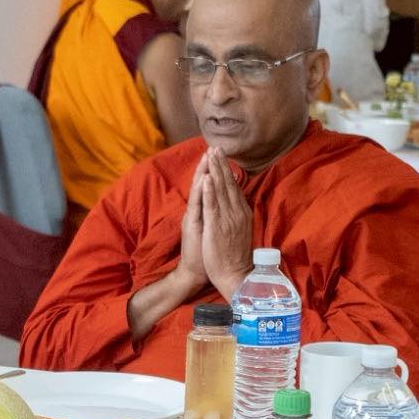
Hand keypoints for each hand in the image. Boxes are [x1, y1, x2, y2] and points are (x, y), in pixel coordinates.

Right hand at [175, 152, 210, 288]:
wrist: (195, 271)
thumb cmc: (207, 251)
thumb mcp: (214, 229)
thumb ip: (217, 213)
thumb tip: (227, 199)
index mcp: (206, 211)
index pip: (212, 186)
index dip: (216, 170)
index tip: (221, 154)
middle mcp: (198, 211)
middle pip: (205, 183)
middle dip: (210, 165)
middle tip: (213, 147)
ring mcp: (194, 216)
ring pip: (200, 191)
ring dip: (203, 172)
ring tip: (207, 156)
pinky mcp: (192, 225)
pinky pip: (197, 205)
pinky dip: (201, 191)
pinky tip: (204, 179)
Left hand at [198, 149, 254, 295]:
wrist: (234, 275)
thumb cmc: (235, 256)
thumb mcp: (240, 231)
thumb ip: (238, 215)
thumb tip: (238, 203)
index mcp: (242, 213)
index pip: (234, 187)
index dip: (227, 170)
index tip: (223, 156)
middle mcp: (236, 212)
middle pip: (228, 184)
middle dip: (221, 164)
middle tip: (217, 147)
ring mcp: (227, 219)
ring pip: (220, 190)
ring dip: (215, 171)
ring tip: (211, 154)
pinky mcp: (216, 226)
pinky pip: (212, 205)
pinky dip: (209, 191)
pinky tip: (206, 178)